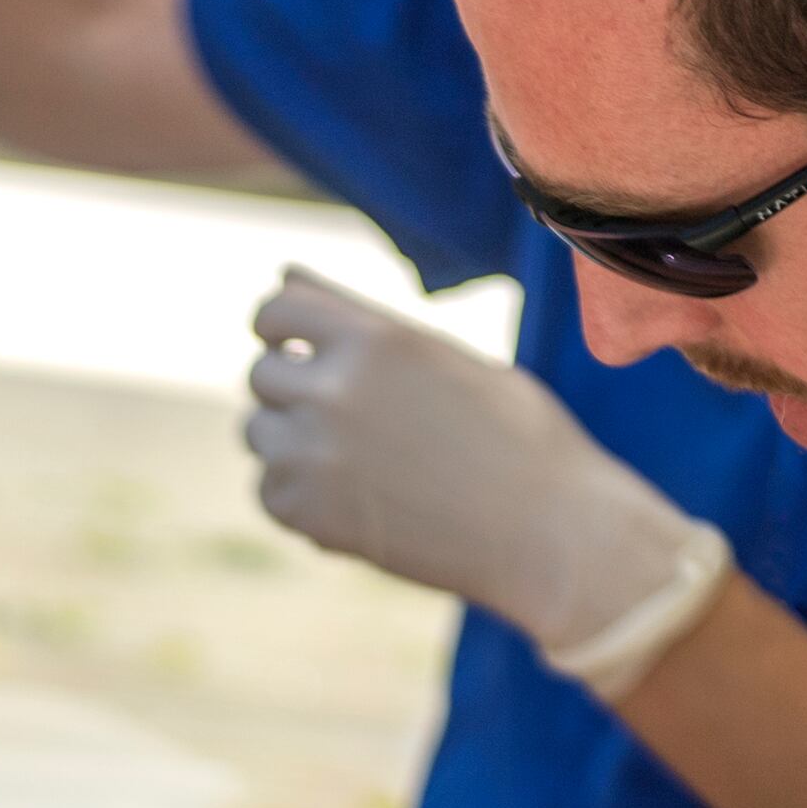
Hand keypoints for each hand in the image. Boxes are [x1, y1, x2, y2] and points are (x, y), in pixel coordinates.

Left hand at [244, 263, 731, 694]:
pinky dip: (298, 496)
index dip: (281, 331)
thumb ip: (360, 320)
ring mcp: (314, 455)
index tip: (299, 350)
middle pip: (261, 376)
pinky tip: (356, 500)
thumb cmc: (514, 434)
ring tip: (361, 461)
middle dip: (294, 391)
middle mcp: (333, 390)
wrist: (548, 531)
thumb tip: (285, 276)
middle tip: (352, 421)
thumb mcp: (443, 357)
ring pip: (258, 434)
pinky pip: (269, 492)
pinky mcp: (310, 515)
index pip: (274, 311)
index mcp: (373, 337)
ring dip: (292, 443)